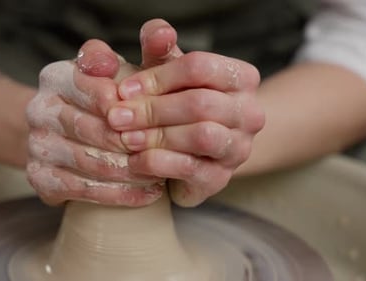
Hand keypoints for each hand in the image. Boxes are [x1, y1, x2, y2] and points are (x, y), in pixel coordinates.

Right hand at [26, 40, 163, 206]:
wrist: (69, 135)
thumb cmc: (110, 101)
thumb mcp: (127, 73)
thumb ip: (146, 53)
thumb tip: (162, 34)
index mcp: (56, 76)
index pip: (93, 87)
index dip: (126, 105)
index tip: (153, 118)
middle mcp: (39, 108)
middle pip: (89, 128)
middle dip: (131, 143)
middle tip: (166, 153)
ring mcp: (35, 144)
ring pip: (88, 162)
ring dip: (129, 172)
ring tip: (162, 174)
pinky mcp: (39, 177)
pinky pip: (81, 189)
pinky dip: (118, 194)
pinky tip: (146, 194)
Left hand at [107, 19, 264, 206]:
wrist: (193, 151)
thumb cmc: (176, 101)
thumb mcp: (167, 70)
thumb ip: (159, 46)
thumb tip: (159, 32)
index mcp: (240, 77)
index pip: (199, 67)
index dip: (158, 77)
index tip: (124, 89)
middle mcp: (249, 112)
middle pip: (200, 103)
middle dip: (152, 109)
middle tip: (116, 117)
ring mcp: (239, 147)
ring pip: (201, 135)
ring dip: (157, 136)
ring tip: (126, 138)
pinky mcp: (222, 177)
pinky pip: (191, 168)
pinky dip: (158, 163)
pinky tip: (135, 161)